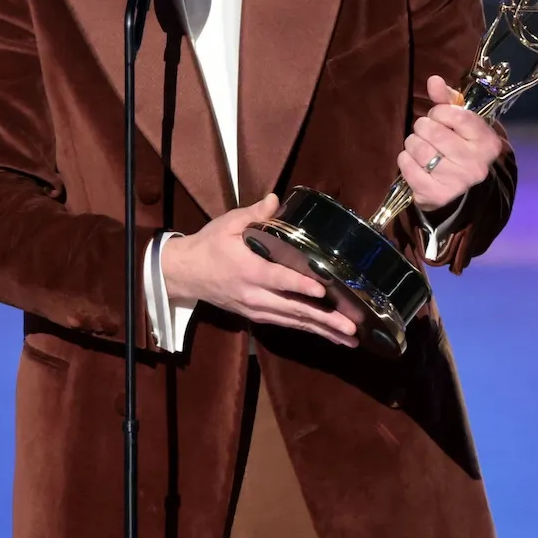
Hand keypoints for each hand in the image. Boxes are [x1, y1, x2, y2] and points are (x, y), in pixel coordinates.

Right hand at [159, 194, 358, 346]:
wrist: (185, 273)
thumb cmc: (209, 245)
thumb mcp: (227, 224)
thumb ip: (254, 214)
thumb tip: (276, 200)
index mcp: (249, 269)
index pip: (279, 279)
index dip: (301, 285)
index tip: (323, 291)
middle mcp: (255, 295)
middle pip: (293, 309)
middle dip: (325, 320)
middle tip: (352, 327)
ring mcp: (256, 309)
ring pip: (293, 322)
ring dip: (323, 331)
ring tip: (349, 337)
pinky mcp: (256, 316)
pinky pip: (286, 324)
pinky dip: (308, 329)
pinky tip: (328, 334)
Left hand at [396, 75, 500, 212]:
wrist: (465, 191)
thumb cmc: (461, 147)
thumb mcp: (461, 122)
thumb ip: (447, 100)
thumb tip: (433, 80)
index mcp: (487, 142)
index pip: (456, 115)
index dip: (439, 111)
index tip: (437, 116)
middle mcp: (475, 164)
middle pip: (433, 131)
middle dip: (423, 127)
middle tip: (427, 132)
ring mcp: (456, 182)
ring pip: (417, 148)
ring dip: (412, 143)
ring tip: (420, 146)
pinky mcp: (436, 195)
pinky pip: (407, 166)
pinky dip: (405, 159)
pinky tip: (414, 161)